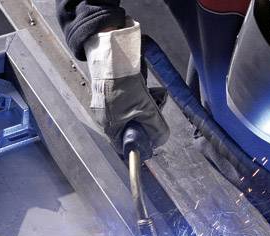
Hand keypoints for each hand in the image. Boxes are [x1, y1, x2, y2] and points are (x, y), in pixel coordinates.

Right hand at [84, 18, 168, 148]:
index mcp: (110, 126)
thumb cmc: (124, 86)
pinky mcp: (116, 91)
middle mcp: (108, 117)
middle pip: (133, 126)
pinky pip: (133, 99)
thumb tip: (162, 138)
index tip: (153, 138)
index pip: (124, 144)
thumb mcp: (145, 109)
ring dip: (148, 105)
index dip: (140, 142)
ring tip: (154, 94)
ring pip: (135, 111)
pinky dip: (143, 94)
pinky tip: (148, 87)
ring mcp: (110, 103)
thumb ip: (155, 126)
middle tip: (156, 109)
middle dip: (148, 118)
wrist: (114, 59)